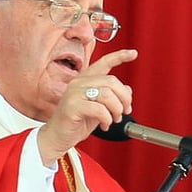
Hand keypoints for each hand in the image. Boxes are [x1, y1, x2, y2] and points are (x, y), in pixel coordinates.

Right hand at [37, 49, 136, 165]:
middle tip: (124, 111)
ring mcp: (74, 94)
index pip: (103, 63)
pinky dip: (107, 119)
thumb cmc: (76, 123)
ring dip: (116, 110)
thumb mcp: (99, 108)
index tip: (133, 53)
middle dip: (124, 98)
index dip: (119, 56)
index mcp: (85, 80)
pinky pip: (99, 109)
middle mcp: (78, 83)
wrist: (58, 138)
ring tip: (114, 119)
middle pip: (112, 81)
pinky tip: (104, 125)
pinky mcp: (72, 106)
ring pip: (107, 95)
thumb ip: (111, 97)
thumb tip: (127, 90)